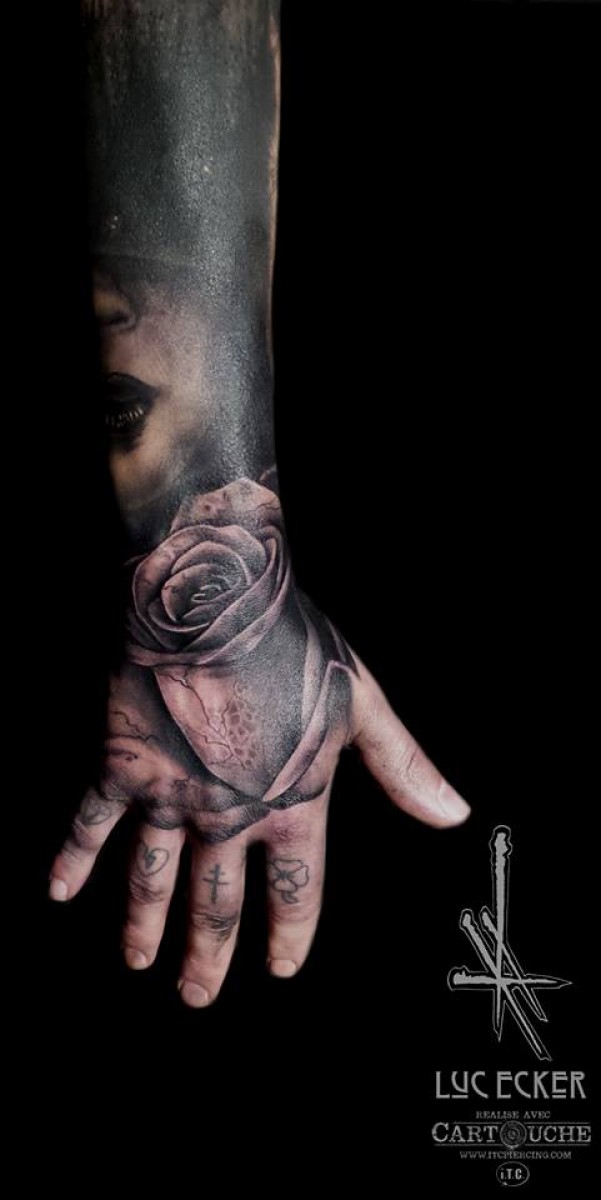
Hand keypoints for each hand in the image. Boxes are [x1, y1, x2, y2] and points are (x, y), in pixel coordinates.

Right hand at [49, 477, 469, 1005]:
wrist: (214, 599)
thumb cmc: (294, 645)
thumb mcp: (363, 705)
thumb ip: (403, 767)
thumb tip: (454, 816)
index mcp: (291, 805)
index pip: (294, 891)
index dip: (289, 932)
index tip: (278, 969)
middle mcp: (228, 817)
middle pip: (217, 904)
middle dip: (209, 954)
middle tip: (199, 995)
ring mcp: (169, 796)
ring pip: (153, 879)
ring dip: (145, 927)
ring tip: (139, 963)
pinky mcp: (122, 767)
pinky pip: (90, 824)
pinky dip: (72, 860)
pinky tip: (58, 891)